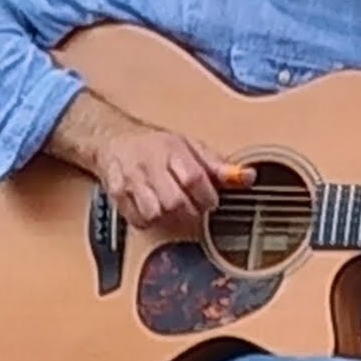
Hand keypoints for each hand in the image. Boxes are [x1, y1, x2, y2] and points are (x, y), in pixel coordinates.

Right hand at [95, 125, 231, 228]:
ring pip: (155, 214)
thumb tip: (247, 177)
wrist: (113, 139)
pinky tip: (154, 211)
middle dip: (189, 211)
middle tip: (192, 207)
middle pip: (174, 201)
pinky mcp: (117, 195)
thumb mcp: (189, 146)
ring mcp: (131, 181)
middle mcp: (150, 164)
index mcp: (172, 150)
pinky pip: (138, 220)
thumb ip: (218, 165)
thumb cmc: (154, 145)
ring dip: (168, 218)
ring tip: (172, 209)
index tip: (210, 200)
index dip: (207, 196)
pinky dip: (149, 221)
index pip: (194, 178)